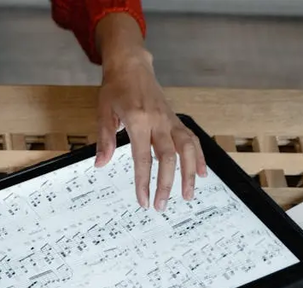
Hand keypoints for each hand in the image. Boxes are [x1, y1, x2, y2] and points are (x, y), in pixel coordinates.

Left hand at [94, 14, 205, 210]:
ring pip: (187, 149)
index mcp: (138, 121)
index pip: (142, 158)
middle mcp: (158, 121)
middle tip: (161, 205)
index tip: (143, 200)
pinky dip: (198, 157)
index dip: (144, 182)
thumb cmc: (115, 89)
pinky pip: (192, 140)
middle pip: (168, 157)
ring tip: (187, 195)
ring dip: (188, 174)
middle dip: (166, 184)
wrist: (131, 66)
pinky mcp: (175, 120)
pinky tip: (201, 174)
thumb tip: (100, 164)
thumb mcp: (103, 112)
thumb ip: (105, 139)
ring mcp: (170, 120)